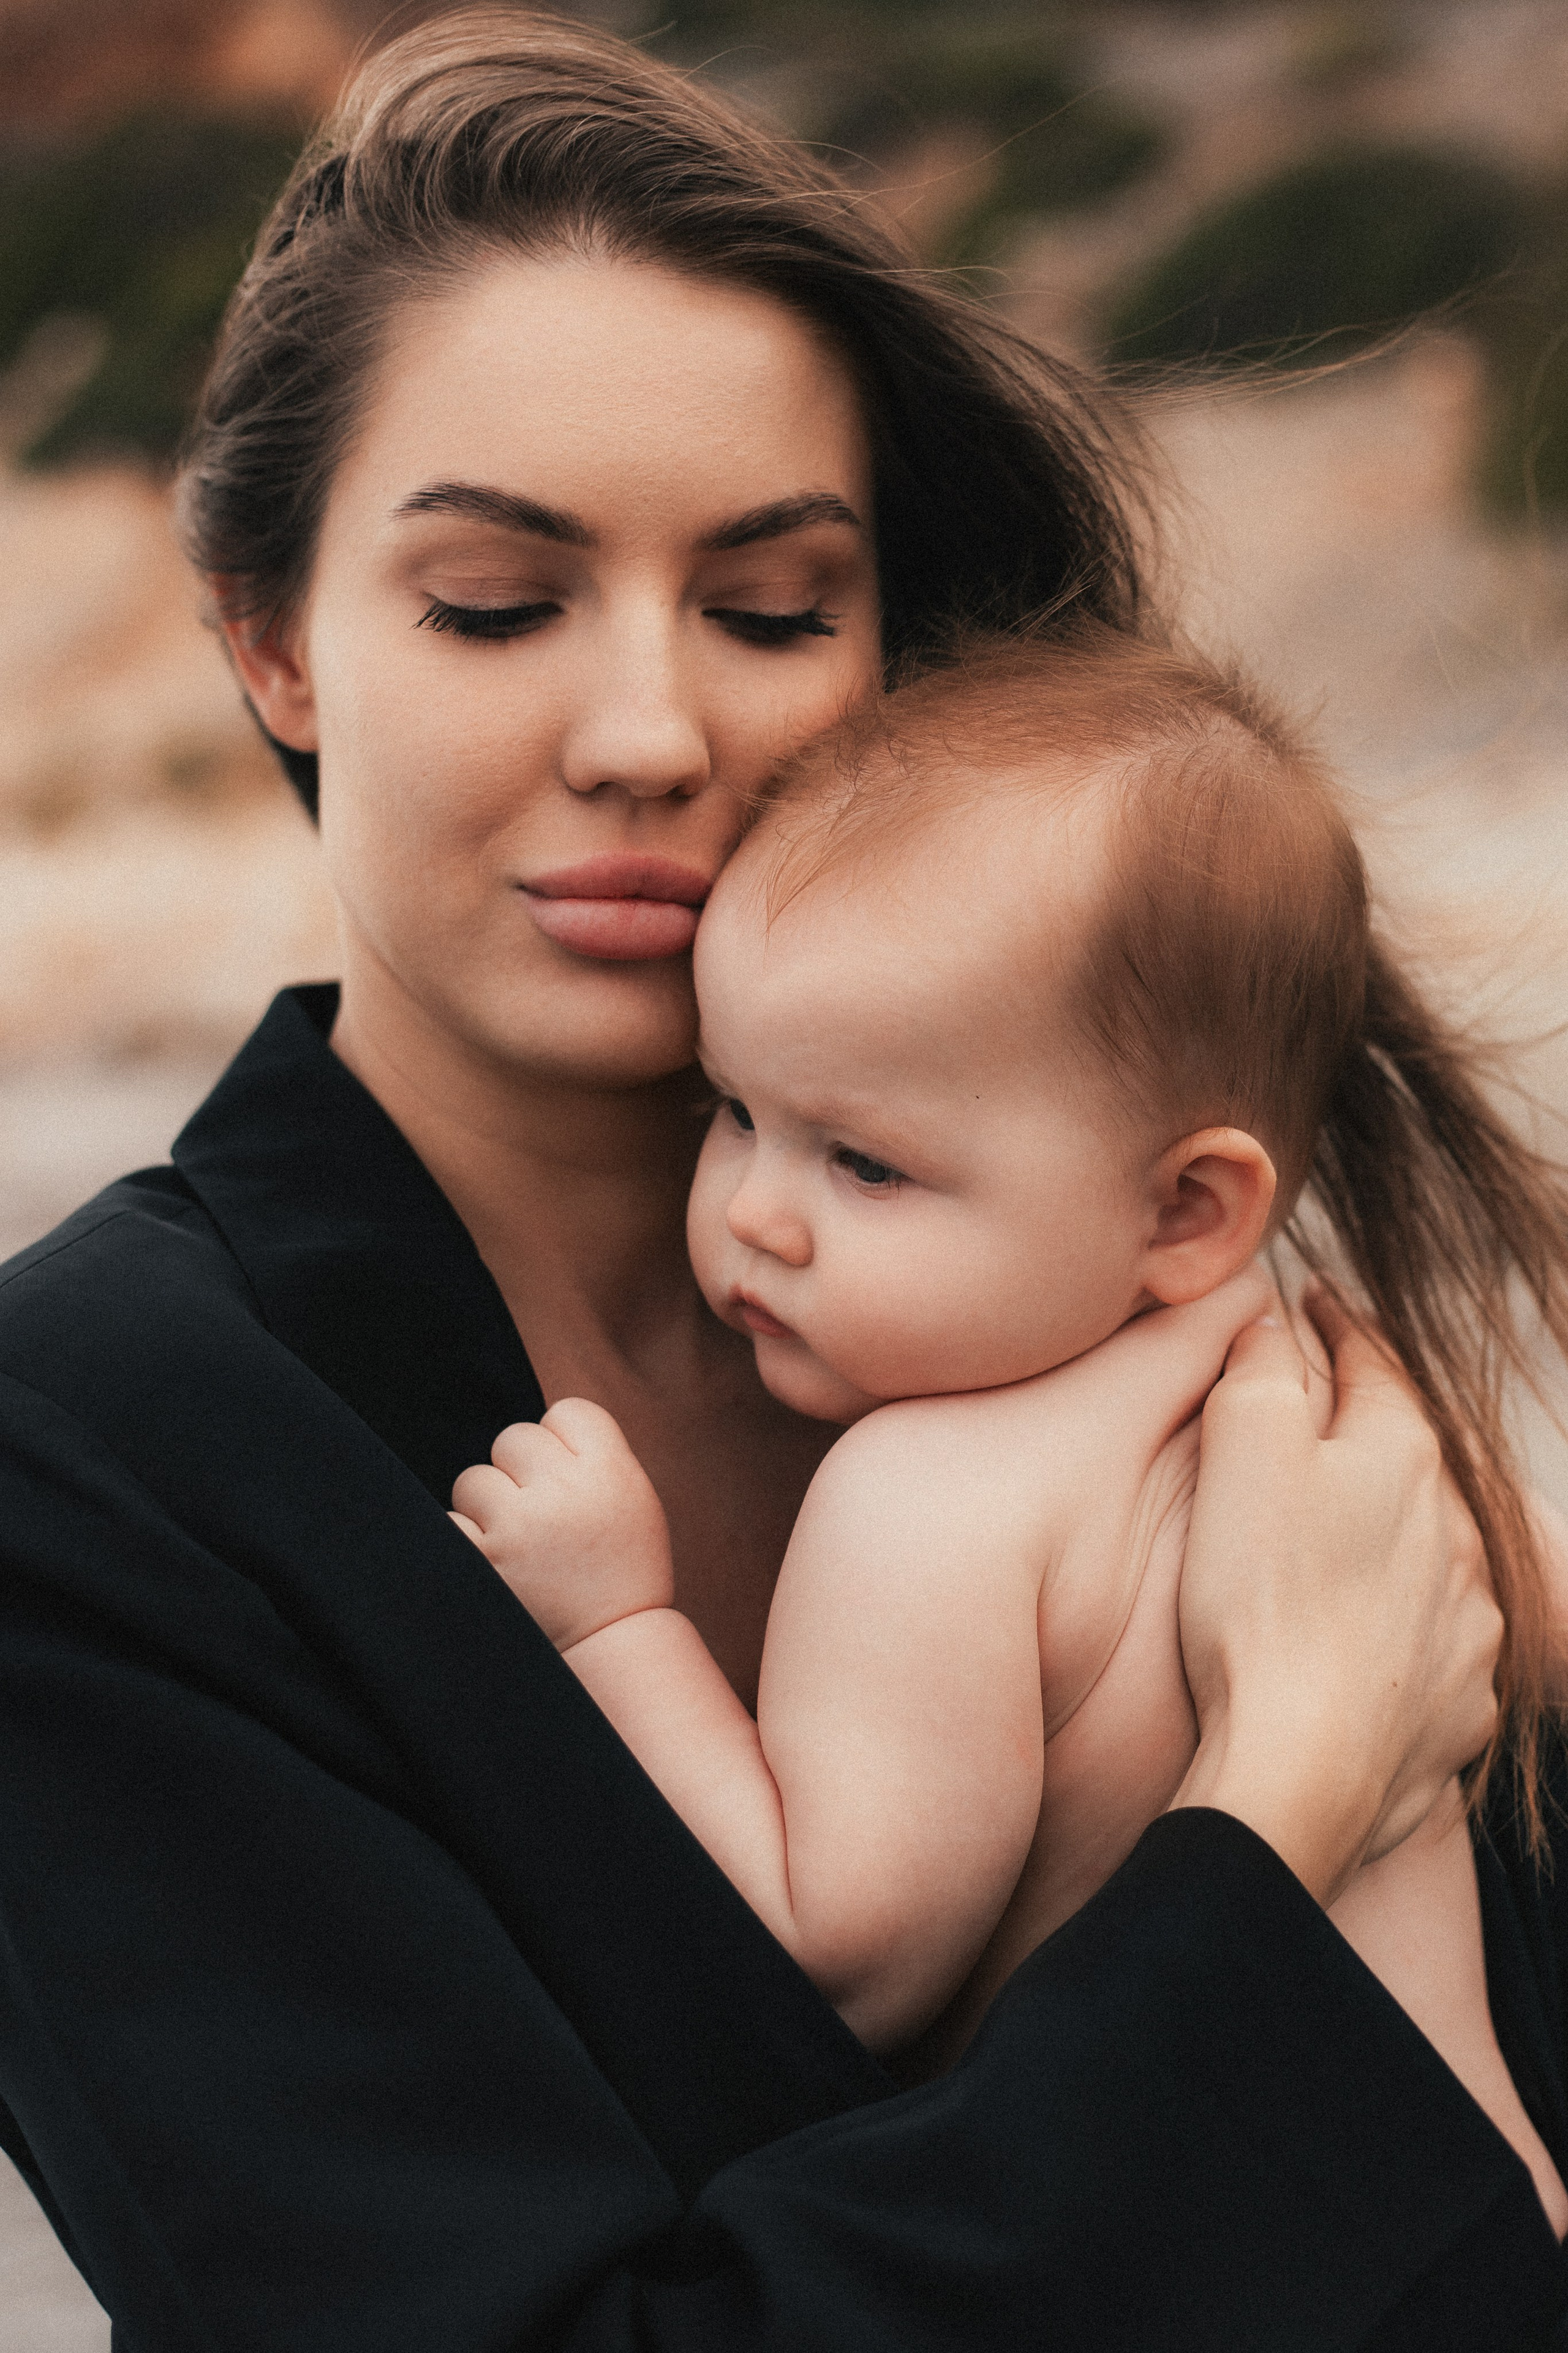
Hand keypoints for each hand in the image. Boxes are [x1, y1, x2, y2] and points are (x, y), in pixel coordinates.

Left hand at [451, 1399, 673, 1651]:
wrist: (611, 1643)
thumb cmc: (620, 1568)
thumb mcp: (633, 1500)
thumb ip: (593, 1455)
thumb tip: (535, 1428)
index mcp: (611, 1471)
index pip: (567, 1411)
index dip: (563, 1441)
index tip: (569, 1477)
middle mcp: (566, 1491)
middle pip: (514, 1438)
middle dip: (520, 1473)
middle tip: (541, 1516)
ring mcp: (521, 1526)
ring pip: (474, 1479)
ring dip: (487, 1509)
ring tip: (519, 1546)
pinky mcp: (484, 1560)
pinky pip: (450, 1522)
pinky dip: (465, 1542)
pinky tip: (496, 1564)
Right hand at [1173, 1288, 1500, 1906]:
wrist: (1301, 1763)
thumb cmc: (1259, 1600)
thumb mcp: (1242, 1448)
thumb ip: (1261, 1364)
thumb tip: (1275, 1313)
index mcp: (1401, 1457)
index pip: (1374, 1360)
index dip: (1337, 1321)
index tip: (1312, 1297)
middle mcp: (1455, 1531)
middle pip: (1412, 1455)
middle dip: (1370, 1428)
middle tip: (1323, 1415)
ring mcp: (1468, 1621)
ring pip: (1435, 1550)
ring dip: (1397, 1532)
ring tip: (1344, 1538)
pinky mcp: (1461, 1700)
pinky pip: (1439, 1643)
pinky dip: (1407, 1627)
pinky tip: (1369, 1641)